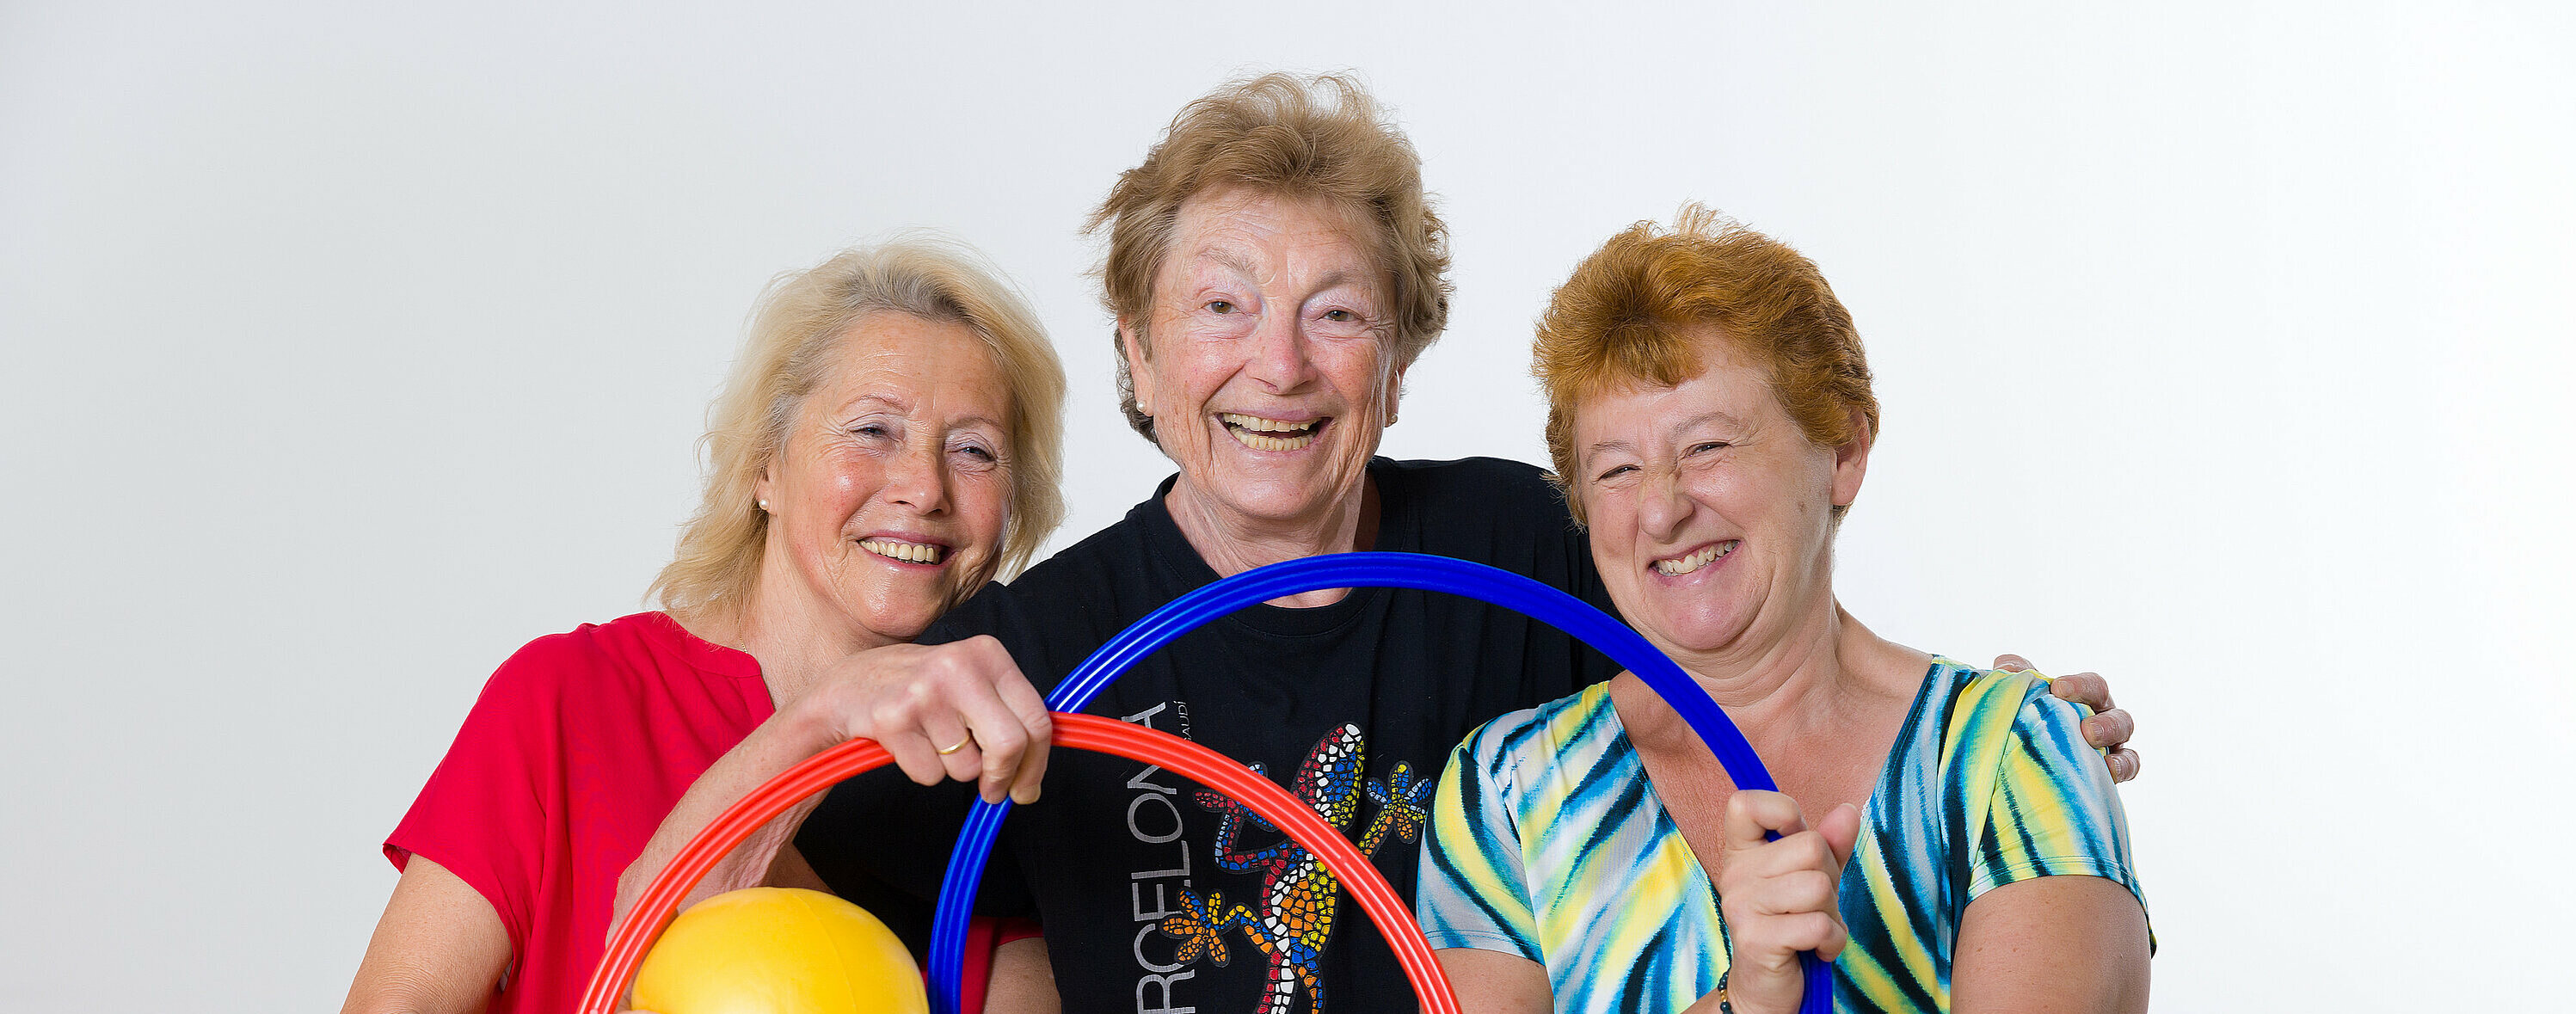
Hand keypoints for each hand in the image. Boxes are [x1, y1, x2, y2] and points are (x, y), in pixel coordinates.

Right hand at [805, 635, 1052, 803]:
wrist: (846, 687)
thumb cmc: (918, 689)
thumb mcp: (969, 681)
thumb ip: (1007, 713)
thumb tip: (1037, 769)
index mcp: (988, 653)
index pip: (1036, 718)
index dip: (1038, 763)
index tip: (1028, 786)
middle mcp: (959, 666)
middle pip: (1010, 745)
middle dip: (1004, 778)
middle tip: (993, 791)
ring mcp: (925, 691)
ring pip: (967, 767)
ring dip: (952, 769)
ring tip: (930, 740)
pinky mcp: (893, 719)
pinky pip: (930, 775)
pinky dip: (922, 771)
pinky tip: (907, 744)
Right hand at [1711, 792, 1859, 1013]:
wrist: (1767, 990)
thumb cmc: (1792, 927)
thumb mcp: (1813, 879)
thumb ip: (1830, 845)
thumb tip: (1848, 811)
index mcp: (1741, 852)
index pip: (1747, 803)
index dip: (1784, 812)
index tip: (1794, 839)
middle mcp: (1734, 874)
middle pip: (1810, 846)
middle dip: (1830, 878)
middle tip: (1814, 905)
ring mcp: (1741, 905)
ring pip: (1819, 886)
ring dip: (1832, 913)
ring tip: (1814, 928)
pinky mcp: (1755, 938)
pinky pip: (1818, 924)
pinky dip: (1832, 940)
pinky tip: (1817, 948)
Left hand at [1994, 654, 2138, 782]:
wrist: (2017, 763)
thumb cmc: (2022, 724)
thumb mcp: (2016, 700)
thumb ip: (2012, 678)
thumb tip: (2007, 665)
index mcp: (2082, 699)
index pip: (2091, 686)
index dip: (2079, 686)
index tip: (2058, 688)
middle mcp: (2099, 716)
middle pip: (2111, 707)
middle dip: (2100, 715)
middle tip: (2084, 726)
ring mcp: (2109, 743)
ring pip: (2123, 730)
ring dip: (2111, 733)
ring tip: (2092, 740)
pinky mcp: (2110, 770)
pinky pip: (2129, 764)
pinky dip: (2122, 766)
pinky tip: (2107, 770)